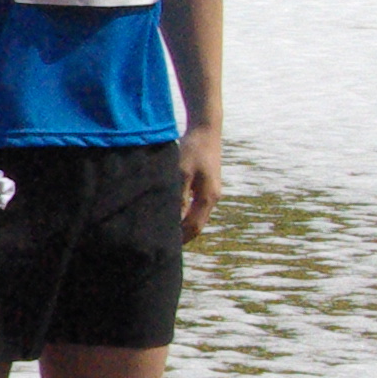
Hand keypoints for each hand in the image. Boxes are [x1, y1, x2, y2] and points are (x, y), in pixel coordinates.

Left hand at [177, 124, 223, 240]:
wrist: (206, 130)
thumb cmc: (193, 149)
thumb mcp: (182, 172)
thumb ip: (179, 196)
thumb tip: (174, 217)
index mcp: (208, 197)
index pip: (194, 226)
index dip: (181, 238)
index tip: (166, 247)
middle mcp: (212, 197)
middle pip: (197, 224)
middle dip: (182, 235)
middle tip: (164, 244)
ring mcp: (211, 191)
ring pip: (197, 216)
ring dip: (183, 225)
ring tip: (166, 232)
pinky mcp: (206, 185)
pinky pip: (196, 206)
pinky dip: (186, 214)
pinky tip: (173, 214)